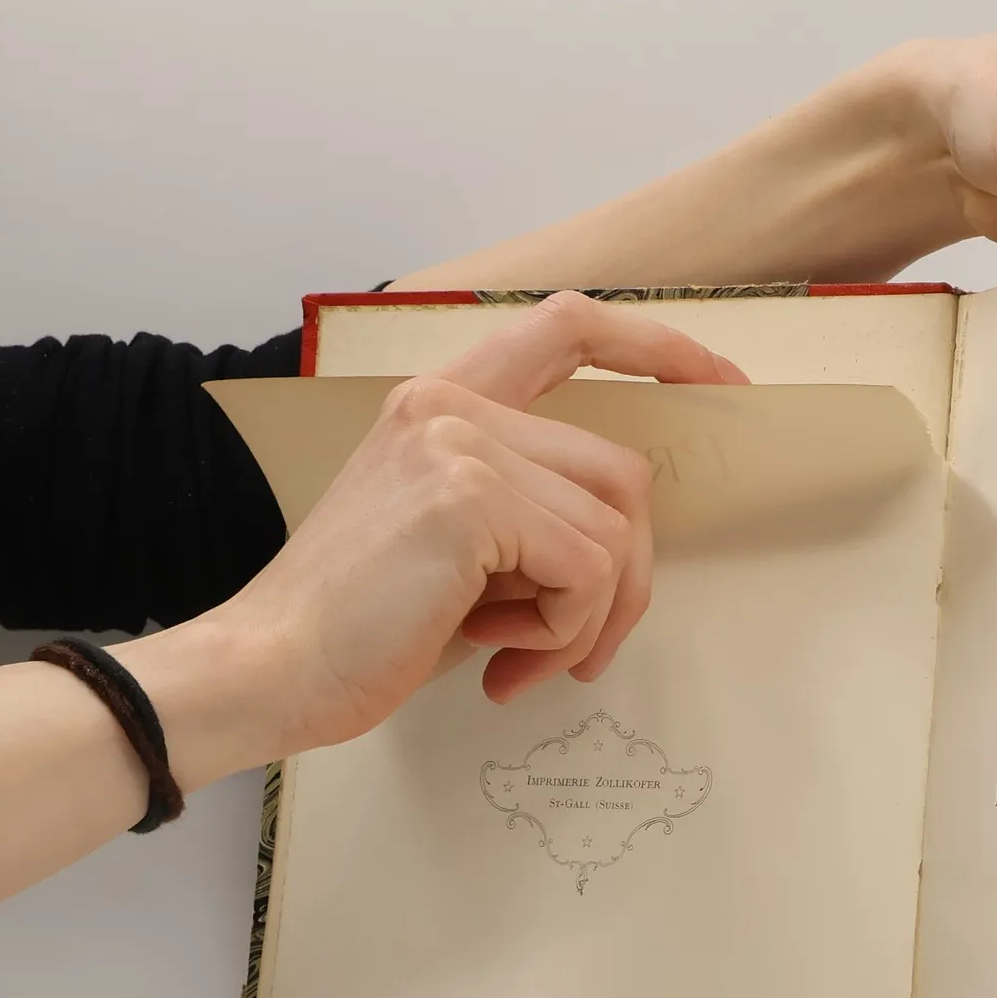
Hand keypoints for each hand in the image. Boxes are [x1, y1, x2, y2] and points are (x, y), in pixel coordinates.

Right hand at [219, 292, 746, 757]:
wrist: (272, 669)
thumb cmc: (365, 629)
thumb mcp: (464, 552)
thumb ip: (534, 516)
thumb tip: (631, 545)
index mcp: (445, 403)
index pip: (569, 328)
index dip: (661, 350)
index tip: (723, 385)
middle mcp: (452, 404)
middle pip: (624, 473)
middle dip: (627, 580)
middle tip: (580, 652)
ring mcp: (460, 444)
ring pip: (615, 530)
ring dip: (590, 619)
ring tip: (521, 657)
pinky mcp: (469, 499)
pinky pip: (588, 570)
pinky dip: (566, 632)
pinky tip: (500, 658)